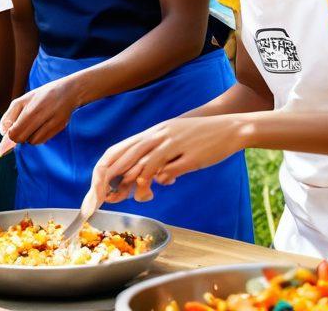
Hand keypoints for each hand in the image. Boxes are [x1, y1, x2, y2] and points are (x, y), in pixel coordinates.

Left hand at [0, 77, 80, 145]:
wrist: (68, 91)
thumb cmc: (41, 96)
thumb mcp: (23, 100)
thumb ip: (9, 116)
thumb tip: (3, 133)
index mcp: (30, 109)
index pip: (15, 132)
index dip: (10, 135)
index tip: (11, 130)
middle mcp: (42, 116)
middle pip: (22, 139)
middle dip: (18, 136)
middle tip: (21, 127)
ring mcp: (52, 123)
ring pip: (33, 142)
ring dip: (29, 137)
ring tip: (33, 125)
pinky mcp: (60, 128)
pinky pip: (43, 140)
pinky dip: (38, 137)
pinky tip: (41, 127)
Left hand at [94, 115, 245, 203]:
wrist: (230, 127)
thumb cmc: (200, 138)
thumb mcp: (174, 144)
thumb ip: (160, 160)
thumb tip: (153, 183)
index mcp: (152, 133)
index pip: (120, 150)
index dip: (107, 169)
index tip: (98, 189)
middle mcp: (159, 136)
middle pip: (127, 157)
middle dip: (112, 180)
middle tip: (104, 200)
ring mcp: (174, 145)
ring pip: (146, 165)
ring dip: (139, 185)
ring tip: (141, 198)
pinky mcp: (190, 156)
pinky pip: (170, 170)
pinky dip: (162, 180)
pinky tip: (163, 185)